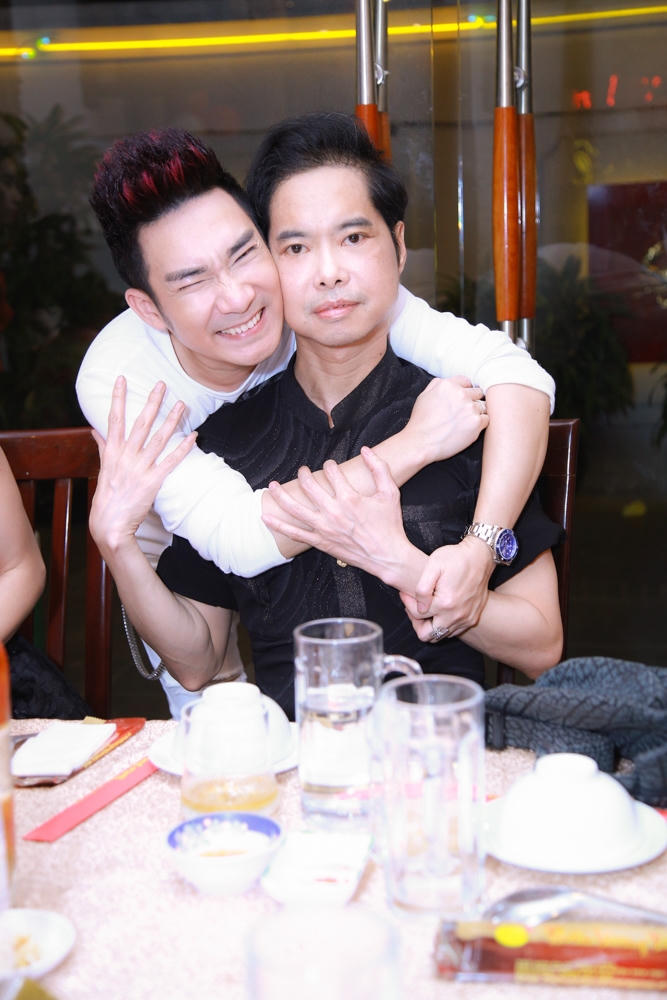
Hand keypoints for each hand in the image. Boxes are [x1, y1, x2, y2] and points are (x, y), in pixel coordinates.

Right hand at [89, 376, 195, 552]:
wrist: (110, 523)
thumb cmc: (106, 496)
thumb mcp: (103, 468)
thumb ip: (102, 447)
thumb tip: (95, 430)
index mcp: (112, 451)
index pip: (115, 419)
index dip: (118, 398)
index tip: (121, 380)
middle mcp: (125, 456)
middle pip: (141, 423)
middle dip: (152, 403)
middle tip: (162, 384)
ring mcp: (139, 468)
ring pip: (158, 439)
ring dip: (171, 420)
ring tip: (182, 404)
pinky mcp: (153, 481)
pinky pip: (170, 461)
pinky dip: (182, 448)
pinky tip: (193, 436)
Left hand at [262, 446, 414, 584]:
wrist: (387, 556)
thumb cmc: (389, 525)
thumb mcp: (390, 492)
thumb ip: (379, 468)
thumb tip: (366, 450)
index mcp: (350, 498)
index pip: (332, 472)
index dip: (330, 465)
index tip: (330, 465)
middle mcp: (333, 512)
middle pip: (310, 486)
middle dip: (304, 474)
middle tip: (303, 471)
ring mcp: (324, 528)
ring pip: (295, 508)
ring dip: (281, 495)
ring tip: (273, 485)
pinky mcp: (320, 542)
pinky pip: (294, 533)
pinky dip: (279, 525)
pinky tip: (265, 517)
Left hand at [400, 535, 493, 638]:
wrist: (480, 556)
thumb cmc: (455, 558)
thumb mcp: (433, 566)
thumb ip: (422, 589)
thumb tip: (420, 608)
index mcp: (445, 604)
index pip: (416, 615)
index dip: (407, 603)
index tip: (405, 593)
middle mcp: (456, 616)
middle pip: (426, 635)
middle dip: (416, 622)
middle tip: (414, 607)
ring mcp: (466, 619)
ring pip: (440, 635)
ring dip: (430, 624)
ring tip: (427, 607)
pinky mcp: (472, 618)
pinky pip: (453, 631)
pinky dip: (443, 624)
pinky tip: (440, 609)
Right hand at [406, 376, 488, 464]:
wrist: (421, 443)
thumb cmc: (420, 422)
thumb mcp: (424, 396)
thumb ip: (437, 384)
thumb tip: (447, 382)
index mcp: (448, 385)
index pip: (466, 382)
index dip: (464, 391)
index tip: (460, 401)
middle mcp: (461, 394)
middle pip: (478, 393)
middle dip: (471, 401)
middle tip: (462, 413)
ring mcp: (470, 408)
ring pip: (483, 406)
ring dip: (476, 413)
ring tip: (464, 422)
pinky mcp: (476, 423)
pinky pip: (486, 419)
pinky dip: (479, 424)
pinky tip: (468, 429)